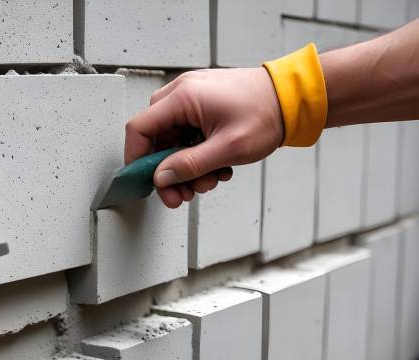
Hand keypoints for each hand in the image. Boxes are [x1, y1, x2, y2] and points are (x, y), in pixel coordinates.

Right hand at [125, 67, 283, 207]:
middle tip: (181, 193)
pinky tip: (216, 166)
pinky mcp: (203, 104)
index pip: (140, 129)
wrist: (294, 99)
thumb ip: (189, 166)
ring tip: (208, 180)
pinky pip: (187, 133)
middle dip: (168, 170)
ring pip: (172, 139)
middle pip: (156, 137)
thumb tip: (160, 178)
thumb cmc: (267, 114)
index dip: (137, 158)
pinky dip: (197, 154)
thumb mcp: (227, 150)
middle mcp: (183, 93)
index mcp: (183, 98)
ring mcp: (193, 97)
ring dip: (186, 166)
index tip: (145, 182)